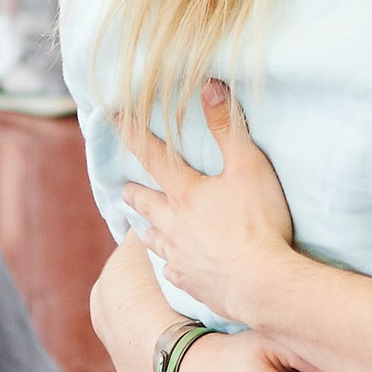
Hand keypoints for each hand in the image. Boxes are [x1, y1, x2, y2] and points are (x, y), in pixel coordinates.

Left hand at [118, 80, 297, 326]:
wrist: (259, 284)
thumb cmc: (257, 223)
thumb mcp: (248, 167)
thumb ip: (228, 128)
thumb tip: (209, 86)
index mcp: (185, 193)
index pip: (154, 156)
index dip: (134, 135)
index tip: (113, 120)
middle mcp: (174, 225)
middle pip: (147, 205)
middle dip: (135, 194)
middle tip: (124, 190)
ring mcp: (180, 256)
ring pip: (156, 240)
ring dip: (150, 230)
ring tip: (145, 229)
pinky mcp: (193, 282)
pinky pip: (175, 271)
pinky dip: (172, 265)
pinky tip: (174, 267)